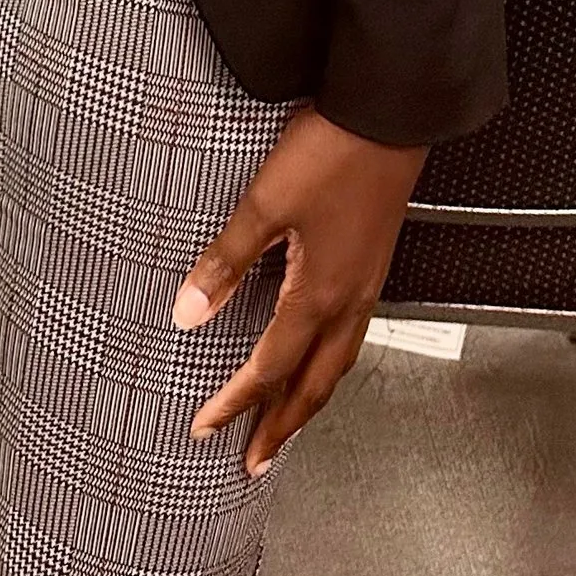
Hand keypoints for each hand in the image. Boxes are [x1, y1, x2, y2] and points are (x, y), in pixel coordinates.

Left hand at [175, 107, 426, 475]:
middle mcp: (349, 301)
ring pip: (337, 365)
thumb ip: (226, 260)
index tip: (205, 427)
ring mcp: (367, 286)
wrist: (389, 113)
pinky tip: (319, 353)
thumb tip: (187, 312)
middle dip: (281, 428)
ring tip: (287, 425)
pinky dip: (330, 364)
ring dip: (309, 402)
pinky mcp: (374, 265)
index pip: (269, 367)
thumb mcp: (266, 202)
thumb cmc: (332, 151)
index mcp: (320, 294)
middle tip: (255, 461)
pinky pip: (351, 337)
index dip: (235, 402)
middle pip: (313, 385)